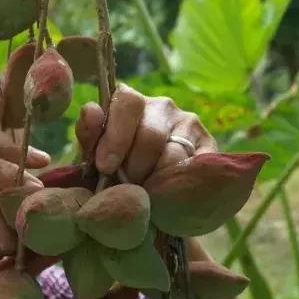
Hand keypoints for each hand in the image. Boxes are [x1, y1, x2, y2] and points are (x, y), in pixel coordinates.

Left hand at [75, 83, 216, 183]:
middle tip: (127, 188)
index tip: (105, 166)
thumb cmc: (115, 170)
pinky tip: (167, 193)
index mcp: (130, 102)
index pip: (128, 103)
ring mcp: (189, 124)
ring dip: (156, 180)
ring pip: (174, 154)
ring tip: (146, 194)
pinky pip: (195, 167)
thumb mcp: (94, 154)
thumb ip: (89, 135)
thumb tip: (91, 111)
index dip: (116, 136)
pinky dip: (179, 184)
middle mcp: (162, 106)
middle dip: (135, 168)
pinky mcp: (209, 146)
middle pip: (151, 135)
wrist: (145, 196)